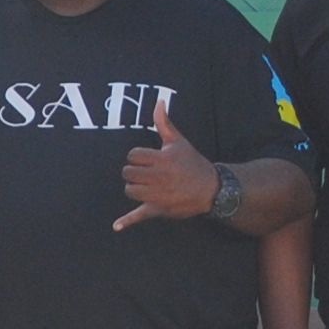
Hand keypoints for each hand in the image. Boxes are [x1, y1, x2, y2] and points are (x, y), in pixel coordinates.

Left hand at [114, 100, 217, 229]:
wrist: (211, 188)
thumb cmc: (192, 163)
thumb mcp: (178, 141)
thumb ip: (164, 123)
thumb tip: (158, 102)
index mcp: (162, 159)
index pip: (133, 155)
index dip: (137, 157)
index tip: (147, 159)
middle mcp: (159, 177)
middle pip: (127, 173)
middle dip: (133, 172)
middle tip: (144, 173)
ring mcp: (158, 194)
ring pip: (129, 190)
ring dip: (133, 187)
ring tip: (145, 185)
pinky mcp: (159, 209)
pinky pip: (140, 215)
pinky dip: (128, 221)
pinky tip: (116, 226)